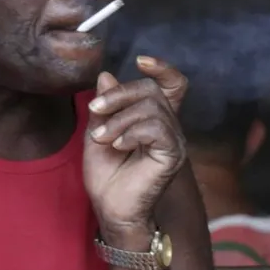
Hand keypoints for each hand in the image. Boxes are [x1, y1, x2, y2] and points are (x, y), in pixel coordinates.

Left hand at [85, 55, 186, 244]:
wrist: (111, 209)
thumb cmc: (106, 176)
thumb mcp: (97, 133)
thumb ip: (104, 107)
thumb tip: (106, 76)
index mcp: (154, 119)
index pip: (171, 84)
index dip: (162, 68)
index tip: (141, 60)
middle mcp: (169, 127)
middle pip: (152, 90)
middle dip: (120, 96)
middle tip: (94, 110)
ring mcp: (174, 141)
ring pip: (152, 108)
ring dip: (120, 119)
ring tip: (102, 138)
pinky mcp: (173, 155)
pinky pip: (157, 129)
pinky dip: (132, 132)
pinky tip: (118, 146)